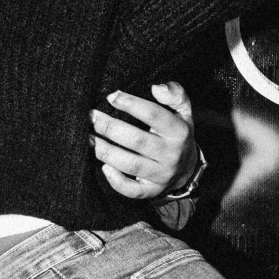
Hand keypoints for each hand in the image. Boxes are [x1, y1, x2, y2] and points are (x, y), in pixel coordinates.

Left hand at [91, 81, 199, 201]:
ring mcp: (161, 174)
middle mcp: (171, 154)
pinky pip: (133, 191)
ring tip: (89, 138)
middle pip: (137, 140)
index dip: (131, 104)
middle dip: (110, 127)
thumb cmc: (178, 133)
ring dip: (105, 152)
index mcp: (179, 131)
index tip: (111, 96)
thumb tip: (156, 87)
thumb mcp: (184, 111)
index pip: (153, 115)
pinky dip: (117, 181)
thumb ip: (174, 94)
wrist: (189, 168)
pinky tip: (104, 167)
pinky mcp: (152, 191)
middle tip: (91, 117)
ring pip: (130, 165)